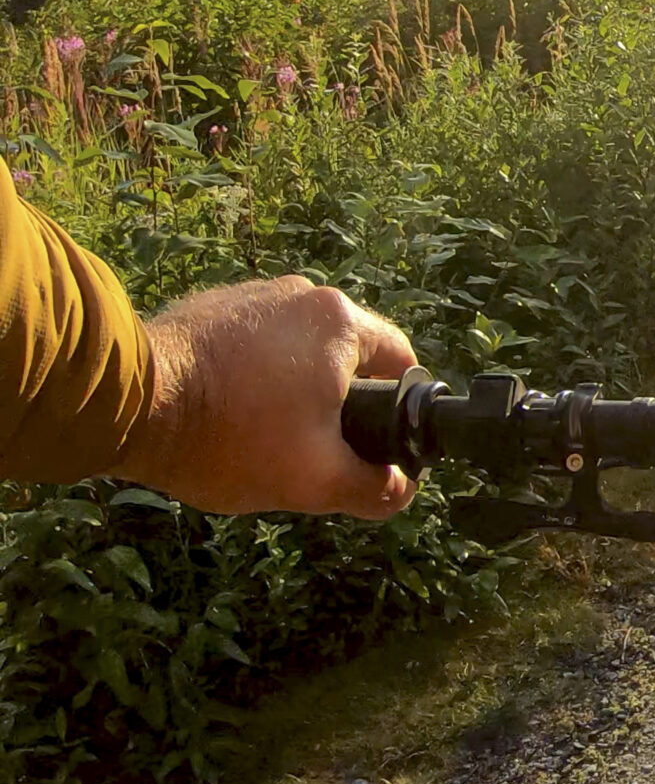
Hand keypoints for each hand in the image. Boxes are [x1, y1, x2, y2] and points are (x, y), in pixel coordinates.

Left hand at [109, 276, 419, 517]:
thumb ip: (374, 489)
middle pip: (349, 356)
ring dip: (293, 389)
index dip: (397, 410)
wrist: (122, 402)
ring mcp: (254, 295)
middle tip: (312, 448)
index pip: (402, 362)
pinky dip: (253, 374)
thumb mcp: (314, 481)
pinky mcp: (212, 305)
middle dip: (339, 404)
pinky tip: (226, 409)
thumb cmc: (226, 436)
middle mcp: (303, 294)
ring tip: (260, 432)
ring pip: (300, 350)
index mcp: (342, 324)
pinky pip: (256, 342)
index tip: (373, 445)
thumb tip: (400, 487)